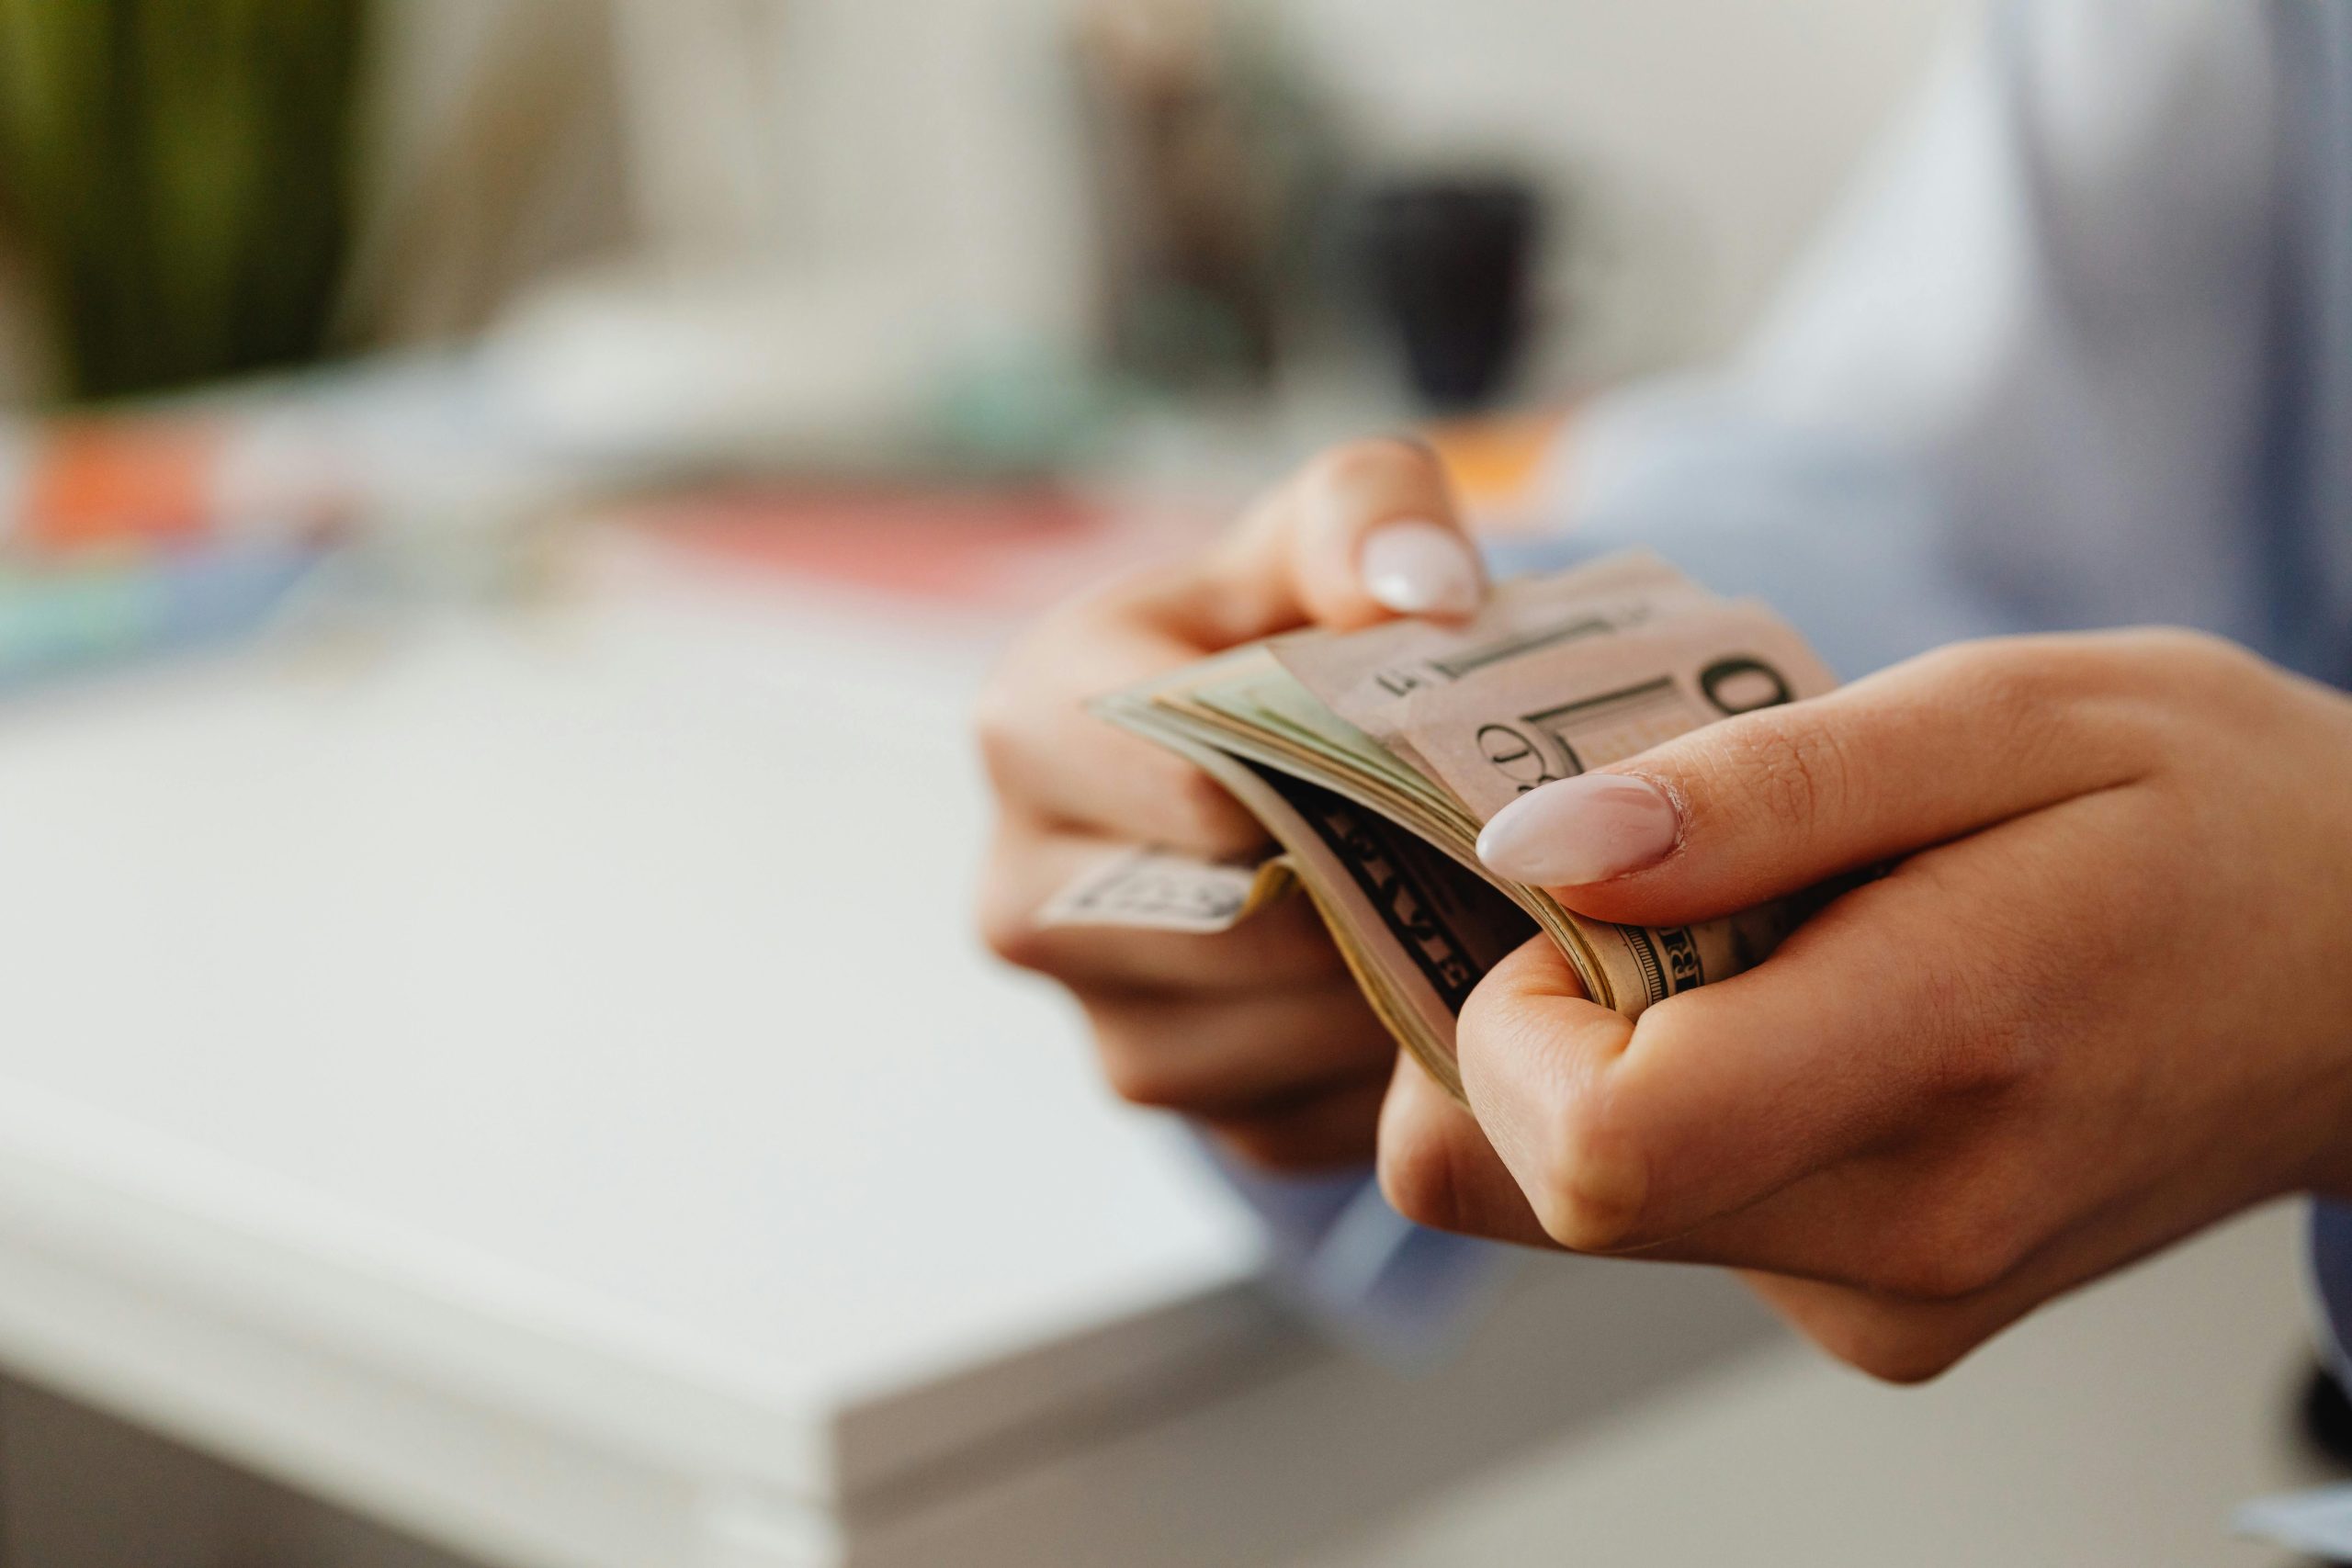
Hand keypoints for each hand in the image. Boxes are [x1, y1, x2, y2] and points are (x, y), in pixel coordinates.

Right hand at [976, 439, 1485, 1168]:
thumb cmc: (1302, 629)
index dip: (1342, 784)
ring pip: (1271, 1041)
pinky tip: (1445, 989)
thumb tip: (1420, 592)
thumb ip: (1371, 510)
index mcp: (1031, 723)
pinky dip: (1387, 1074)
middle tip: (1508, 857)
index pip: (1194, 786)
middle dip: (1381, 894)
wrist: (1288, 762)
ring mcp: (1091, 1014)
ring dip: (1394, 991)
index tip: (1454, 764)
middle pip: (1236, 929)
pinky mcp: (1170, 1103)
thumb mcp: (1331, 526)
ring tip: (1485, 915)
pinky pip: (1296, 1120)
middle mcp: (1022, 889)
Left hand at [1376, 629, 2351, 1378]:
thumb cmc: (2216, 811)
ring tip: (1745, 929)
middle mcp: (1904, 1231)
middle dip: (1507, 1027)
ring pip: (1585, 1209)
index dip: (1493, 1014)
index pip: (1585, 1143)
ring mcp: (1893, 1296)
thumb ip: (1755, 790)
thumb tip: (1531, 848)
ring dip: (1596, 1061)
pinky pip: (1679, 1216)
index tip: (1556, 889)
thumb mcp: (2003, 713)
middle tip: (1616, 882)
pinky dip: (1677, 1104)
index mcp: (1940, 1057)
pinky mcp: (1883, 1313)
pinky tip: (1797, 1002)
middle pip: (1533, 1189)